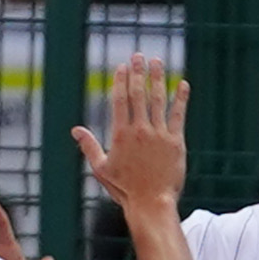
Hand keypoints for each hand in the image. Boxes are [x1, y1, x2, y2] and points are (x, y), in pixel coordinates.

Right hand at [72, 54, 188, 211]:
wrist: (152, 203)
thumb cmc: (125, 189)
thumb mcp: (101, 168)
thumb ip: (89, 146)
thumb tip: (75, 130)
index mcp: (121, 134)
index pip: (120, 100)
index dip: (121, 80)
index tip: (123, 67)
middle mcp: (140, 130)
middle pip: (138, 94)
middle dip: (138, 73)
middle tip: (139, 56)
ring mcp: (159, 135)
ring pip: (158, 100)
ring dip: (158, 79)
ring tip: (157, 62)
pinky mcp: (176, 142)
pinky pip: (179, 116)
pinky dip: (181, 99)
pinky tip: (183, 85)